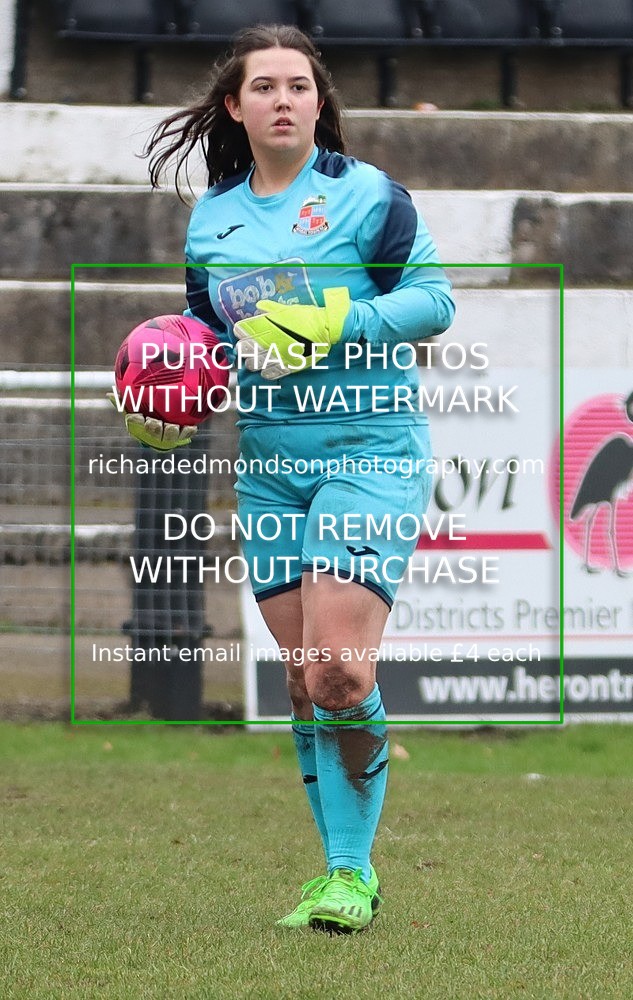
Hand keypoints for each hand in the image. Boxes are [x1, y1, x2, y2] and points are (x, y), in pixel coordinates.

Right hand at [107, 394, 195, 449]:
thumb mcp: (135, 405)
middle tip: (155, 422)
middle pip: (152, 432)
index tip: (137, 416)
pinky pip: (186, 435)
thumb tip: (107, 395)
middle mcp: (153, 434)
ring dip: (171, 432)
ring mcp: (168, 436)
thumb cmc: (146, 412)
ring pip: (169, 437)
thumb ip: (124, 400)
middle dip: (153, 429)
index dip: (135, 421)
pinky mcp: (182, 435)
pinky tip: (191, 427)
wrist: (167, 419)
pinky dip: (188, 432)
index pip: (134, 423)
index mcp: (140, 427)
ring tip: (173, 426)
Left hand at [232, 286, 349, 378]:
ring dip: (252, 362)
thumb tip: (258, 305)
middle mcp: (271, 339)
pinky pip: (273, 372)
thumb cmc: (308, 316)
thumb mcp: (288, 309)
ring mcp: (279, 353)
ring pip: (257, 362)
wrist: (327, 328)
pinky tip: (265, 372)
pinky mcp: (289, 364)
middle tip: (245, 349)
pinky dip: (267, 373)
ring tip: (253, 361)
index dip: (240, 332)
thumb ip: (271, 308)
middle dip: (244, 348)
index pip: (245, 330)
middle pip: (247, 348)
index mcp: (269, 324)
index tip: (240, 332)